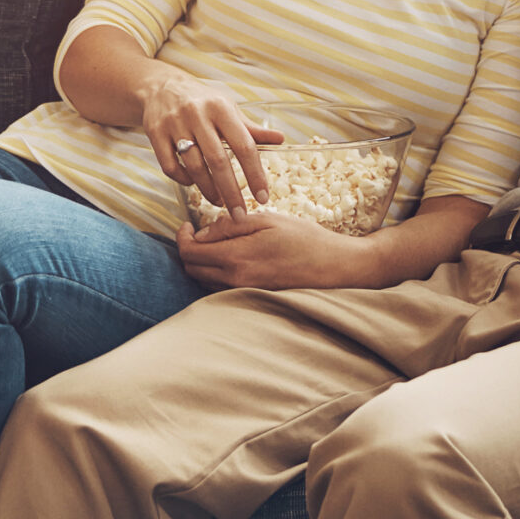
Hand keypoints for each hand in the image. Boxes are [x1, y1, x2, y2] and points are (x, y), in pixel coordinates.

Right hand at [138, 73, 282, 215]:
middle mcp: (197, 114)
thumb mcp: (227, 108)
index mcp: (220, 108)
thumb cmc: (202, 101)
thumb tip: (281, 139)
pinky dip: (183, 180)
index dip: (255, 174)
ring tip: (219, 201)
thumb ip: (251, 128)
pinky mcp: (155, 133)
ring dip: (208, 189)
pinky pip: (170, 166)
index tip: (262, 197)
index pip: (244, 145)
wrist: (162, 87)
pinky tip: (193, 183)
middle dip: (231, 192)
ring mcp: (174, 124)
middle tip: (240, 214)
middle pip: (218, 161)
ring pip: (193, 166)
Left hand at [177, 210, 362, 290]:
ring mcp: (245, 294)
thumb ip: (230, 225)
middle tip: (197, 232)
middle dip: (188, 250)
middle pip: (192, 270)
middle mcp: (236, 281)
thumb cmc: (305, 239)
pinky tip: (228, 259)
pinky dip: (215, 274)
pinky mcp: (254, 299)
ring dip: (201, 263)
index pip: (190, 253)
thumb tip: (202, 232)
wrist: (337, 267)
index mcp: (237, 259)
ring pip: (204, 281)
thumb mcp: (267, 220)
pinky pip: (221, 289)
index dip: (182, 237)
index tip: (188, 224)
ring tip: (213, 243)